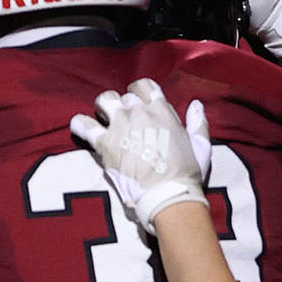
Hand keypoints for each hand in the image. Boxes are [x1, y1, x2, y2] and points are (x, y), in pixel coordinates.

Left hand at [67, 77, 212, 232]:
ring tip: (104, 121)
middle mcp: (139, 113)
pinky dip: (80, 125)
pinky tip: (81, 129)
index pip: (144, 86)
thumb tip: (196, 105)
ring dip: (103, 109)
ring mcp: (120, 126)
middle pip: (123, 96)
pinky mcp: (104, 144)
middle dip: (122, 106)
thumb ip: (198, 122)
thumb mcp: (201, 146)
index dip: (139, 93)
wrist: (167, 196)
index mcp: (161, 111)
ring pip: (103, 101)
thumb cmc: (186, 173)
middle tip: (124, 121)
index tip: (139, 105)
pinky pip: (84, 125)